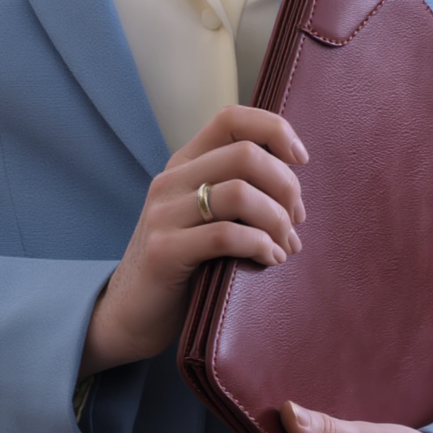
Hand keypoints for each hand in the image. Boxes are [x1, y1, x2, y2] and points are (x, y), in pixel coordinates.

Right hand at [80, 105, 307, 377]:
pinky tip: (270, 259)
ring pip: (240, 193)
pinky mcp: (163, 251)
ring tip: (285, 245)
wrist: (131, 313)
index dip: (274, 129)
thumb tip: (293, 186)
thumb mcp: (206, 215)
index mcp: (185, 163)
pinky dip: (259, 245)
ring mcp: (164, 214)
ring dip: (276, 220)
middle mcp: (171, 180)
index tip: (301, 159)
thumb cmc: (185, 264)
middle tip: (295, 220)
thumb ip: (236, 190)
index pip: (231, 118)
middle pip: (246, 154)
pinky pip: (225, 235)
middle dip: (286, 185)